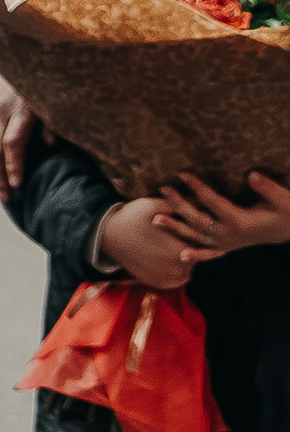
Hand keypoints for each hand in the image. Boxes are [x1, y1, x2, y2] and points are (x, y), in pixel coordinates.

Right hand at [0, 75, 48, 201]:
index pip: (12, 144)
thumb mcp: (49, 99)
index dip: (13, 165)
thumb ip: (50, 122)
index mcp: (20, 111)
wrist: (13, 56)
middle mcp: (0, 113)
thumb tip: (50, 146)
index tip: (17, 184)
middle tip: (5, 197)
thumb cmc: (38, 81)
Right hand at [97, 196, 195, 289]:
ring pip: (188, 269)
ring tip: (171, 245)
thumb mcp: (155, 206)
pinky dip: (176, 270)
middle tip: (176, 235)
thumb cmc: (131, 218)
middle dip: (190, 245)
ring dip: (185, 259)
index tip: (186, 225)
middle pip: (196, 256)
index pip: (201, 242)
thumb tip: (202, 202)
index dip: (195, 232)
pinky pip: (177, 279)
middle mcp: (176, 269)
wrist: (106, 235)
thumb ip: (181, 206)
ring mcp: (167, 279)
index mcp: (180, 250)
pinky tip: (167, 258)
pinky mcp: (158, 284)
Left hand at [153, 172, 289, 263]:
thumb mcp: (283, 199)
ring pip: (196, 236)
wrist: (289, 230)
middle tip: (162, 189)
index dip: (197, 187)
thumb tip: (252, 174)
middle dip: (179, 204)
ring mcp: (227, 243)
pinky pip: (208, 253)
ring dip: (175, 228)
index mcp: (239, 220)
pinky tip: (181, 256)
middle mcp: (229, 234)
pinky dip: (196, 255)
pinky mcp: (227, 247)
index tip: (181, 174)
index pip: (212, 201)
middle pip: (198, 218)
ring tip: (155, 219)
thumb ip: (267, 188)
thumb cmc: (286, 211)